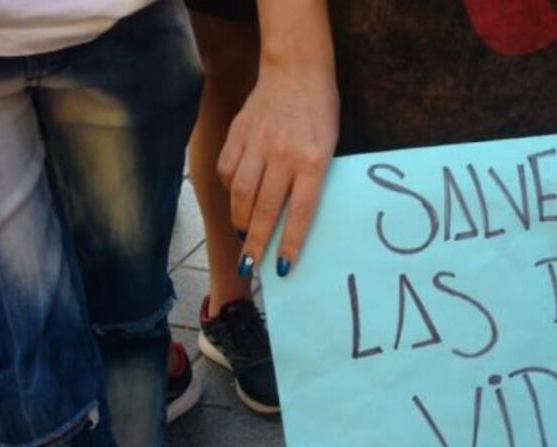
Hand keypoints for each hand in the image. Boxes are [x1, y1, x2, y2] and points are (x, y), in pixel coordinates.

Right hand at [218, 61, 338, 277]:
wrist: (296, 69)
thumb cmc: (320, 112)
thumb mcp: (328, 146)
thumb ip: (310, 178)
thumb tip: (291, 216)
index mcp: (312, 161)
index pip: (300, 212)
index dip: (289, 242)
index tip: (281, 267)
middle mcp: (283, 156)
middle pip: (266, 210)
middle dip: (257, 243)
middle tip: (250, 267)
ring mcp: (257, 144)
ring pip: (242, 194)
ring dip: (241, 222)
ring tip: (244, 238)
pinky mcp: (238, 134)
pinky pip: (228, 171)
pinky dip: (231, 190)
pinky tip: (237, 199)